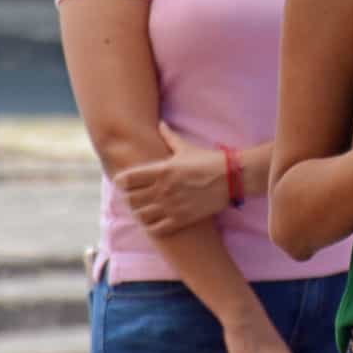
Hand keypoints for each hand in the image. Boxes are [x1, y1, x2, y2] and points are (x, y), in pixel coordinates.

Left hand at [114, 123, 229, 236]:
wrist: (231, 178)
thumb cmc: (208, 160)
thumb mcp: (186, 148)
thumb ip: (169, 137)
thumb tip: (160, 124)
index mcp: (163, 170)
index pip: (128, 179)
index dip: (120, 182)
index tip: (122, 182)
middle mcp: (164, 189)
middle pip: (131, 198)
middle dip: (128, 197)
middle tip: (132, 195)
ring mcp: (172, 206)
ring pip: (141, 215)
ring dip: (138, 212)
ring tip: (142, 208)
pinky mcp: (181, 219)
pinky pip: (156, 229)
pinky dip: (150, 226)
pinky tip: (153, 221)